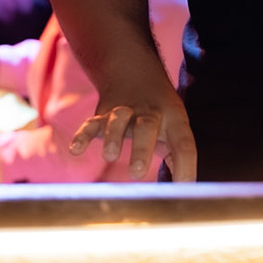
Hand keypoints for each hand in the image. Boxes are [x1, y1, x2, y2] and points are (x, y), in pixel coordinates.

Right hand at [69, 80, 196, 181]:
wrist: (135, 71)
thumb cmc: (161, 115)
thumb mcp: (176, 129)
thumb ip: (178, 158)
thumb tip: (186, 191)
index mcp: (173, 119)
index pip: (183, 143)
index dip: (186, 166)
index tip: (184, 189)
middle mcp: (149, 113)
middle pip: (147, 127)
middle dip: (142, 149)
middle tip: (138, 173)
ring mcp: (124, 112)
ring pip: (118, 121)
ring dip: (113, 137)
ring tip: (109, 156)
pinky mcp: (102, 114)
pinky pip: (91, 123)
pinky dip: (82, 135)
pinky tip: (76, 150)